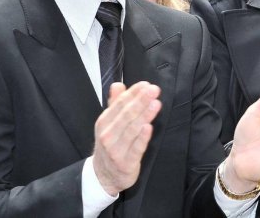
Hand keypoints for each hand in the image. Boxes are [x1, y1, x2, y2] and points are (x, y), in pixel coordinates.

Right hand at [92, 81, 161, 195]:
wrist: (103, 175)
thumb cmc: (111, 144)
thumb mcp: (109, 123)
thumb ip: (115, 103)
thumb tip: (118, 84)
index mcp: (104, 122)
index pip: (119, 104)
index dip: (133, 93)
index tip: (146, 84)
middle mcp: (108, 135)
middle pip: (126, 115)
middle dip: (141, 101)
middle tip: (154, 90)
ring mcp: (116, 149)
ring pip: (132, 130)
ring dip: (144, 115)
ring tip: (155, 104)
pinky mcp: (126, 163)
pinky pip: (136, 148)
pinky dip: (142, 138)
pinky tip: (148, 127)